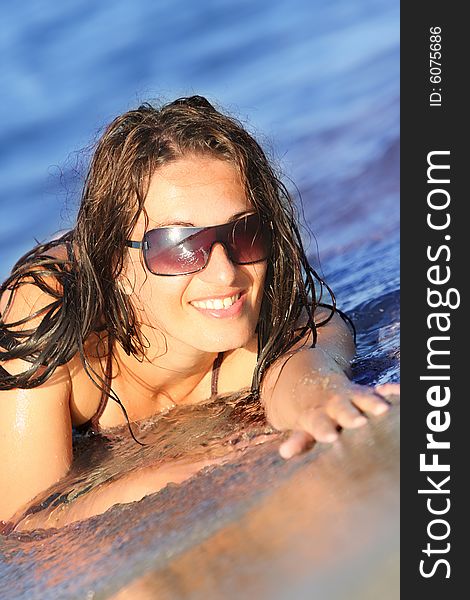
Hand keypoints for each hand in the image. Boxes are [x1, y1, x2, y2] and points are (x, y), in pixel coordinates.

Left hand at [263, 366, 398, 459]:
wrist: (311, 380)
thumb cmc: (311, 414)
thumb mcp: (302, 427)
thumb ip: (298, 441)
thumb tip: (284, 453)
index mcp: (316, 414)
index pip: (317, 423)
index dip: (322, 429)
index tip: (329, 437)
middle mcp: (334, 404)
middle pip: (342, 409)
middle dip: (349, 415)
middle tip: (358, 423)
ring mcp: (352, 397)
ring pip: (363, 398)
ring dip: (372, 403)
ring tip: (383, 410)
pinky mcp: (366, 393)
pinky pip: (380, 391)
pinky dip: (390, 392)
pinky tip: (398, 391)